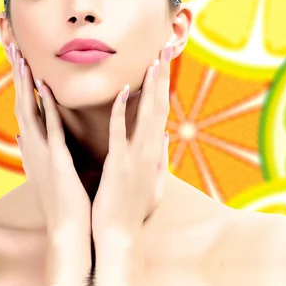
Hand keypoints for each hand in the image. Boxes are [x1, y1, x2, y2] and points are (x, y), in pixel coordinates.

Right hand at [9, 43, 91, 239]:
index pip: (24, 108)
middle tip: (11, 45)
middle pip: (20, 102)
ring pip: (29, 110)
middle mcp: (32, 147)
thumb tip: (24, 135)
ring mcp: (42, 153)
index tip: (18, 58)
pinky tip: (43, 86)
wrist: (68, 231)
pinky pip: (49, 127)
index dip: (20, 82)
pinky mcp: (56, 160)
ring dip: (25, 83)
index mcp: (33, 147)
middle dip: (16, 74)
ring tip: (20, 56)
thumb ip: (35, 149)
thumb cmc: (64, 202)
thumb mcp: (47, 170)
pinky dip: (45, 106)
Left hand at [91, 43, 172, 240]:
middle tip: (166, 48)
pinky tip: (122, 91)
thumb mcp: (153, 184)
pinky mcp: (119, 164)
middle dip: (162, 76)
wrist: (119, 238)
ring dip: (151, 86)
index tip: (163, 63)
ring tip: (154, 59)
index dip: (163, 87)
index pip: (160, 113)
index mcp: (153, 153)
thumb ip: (160, 159)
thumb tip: (165, 138)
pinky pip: (120, 133)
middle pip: (159, 106)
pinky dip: (122, 111)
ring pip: (146, 115)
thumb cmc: (132, 212)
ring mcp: (136, 157)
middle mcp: (149, 151)